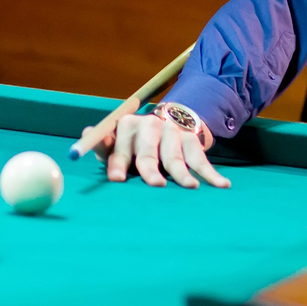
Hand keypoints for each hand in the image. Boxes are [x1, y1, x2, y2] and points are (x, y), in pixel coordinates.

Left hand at [88, 111, 229, 188]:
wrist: (171, 118)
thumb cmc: (137, 142)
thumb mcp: (119, 142)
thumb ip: (104, 145)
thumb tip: (85, 133)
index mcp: (126, 127)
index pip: (119, 147)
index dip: (118, 163)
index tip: (118, 179)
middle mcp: (149, 126)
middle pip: (148, 151)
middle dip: (150, 169)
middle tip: (155, 185)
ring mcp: (172, 132)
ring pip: (175, 157)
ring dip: (183, 173)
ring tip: (189, 187)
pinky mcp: (192, 140)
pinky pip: (201, 159)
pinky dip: (211, 174)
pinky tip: (221, 185)